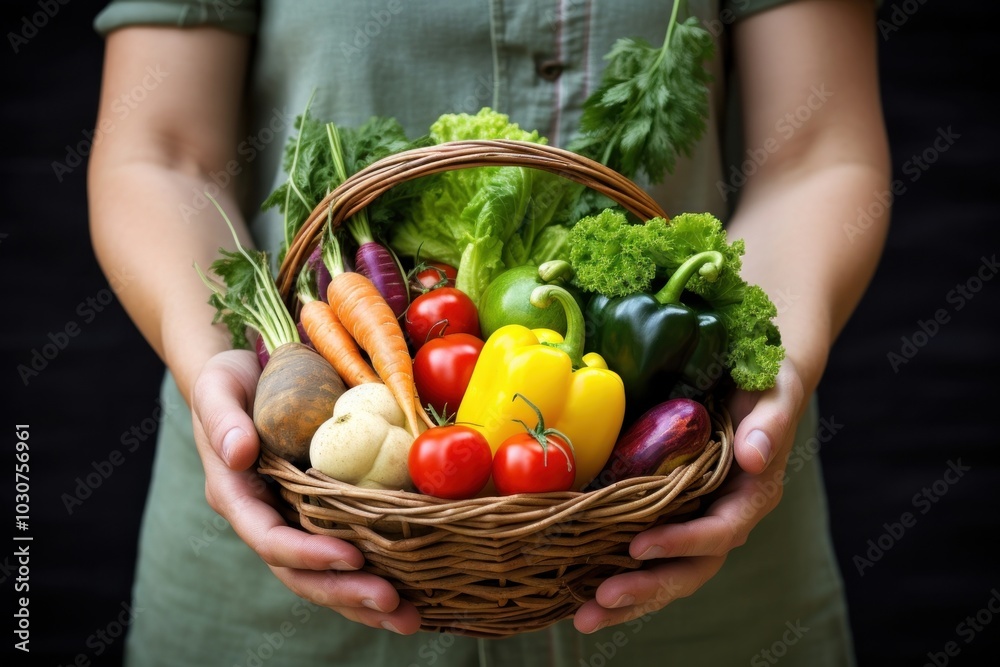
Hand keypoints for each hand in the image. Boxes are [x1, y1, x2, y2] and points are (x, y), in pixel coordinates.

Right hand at [190, 349, 421, 633]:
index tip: (351, 556)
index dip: (308, 554)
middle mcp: (266, 518)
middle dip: (346, 592)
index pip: (270, 538)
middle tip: (393, 604)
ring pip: (326, 575)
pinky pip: (347, 551)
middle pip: (302, 572)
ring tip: (410, 617)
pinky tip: (414, 592)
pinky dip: (377, 573)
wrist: (246, 377)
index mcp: (238, 497)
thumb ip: (222, 420)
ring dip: (365, 600)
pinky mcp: (321, 515)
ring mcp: (295, 521)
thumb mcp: (217, 389)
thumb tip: (237, 453)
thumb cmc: (229, 381)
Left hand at [572, 359, 807, 632]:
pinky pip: (646, 552)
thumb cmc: (764, 381)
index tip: (640, 545)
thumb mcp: (774, 393)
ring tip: (584, 616)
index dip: (683, 542)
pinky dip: (615, 571)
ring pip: (666, 570)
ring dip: (628, 597)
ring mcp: (694, 519)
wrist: (750, 374)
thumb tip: (755, 458)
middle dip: (647, 589)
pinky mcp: (669, 514)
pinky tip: (579, 591)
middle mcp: (724, 516)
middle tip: (600, 602)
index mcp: (752, 495)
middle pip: (690, 567)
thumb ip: (769, 425)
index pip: (720, 531)